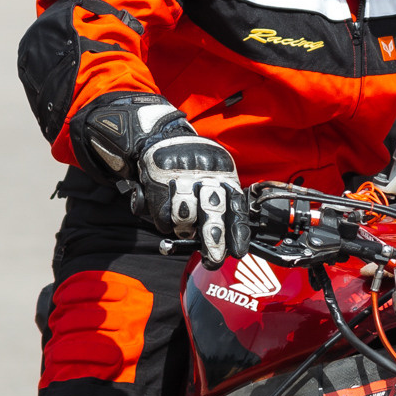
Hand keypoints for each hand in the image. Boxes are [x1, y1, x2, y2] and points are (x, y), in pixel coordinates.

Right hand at [70, 92, 246, 261]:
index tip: (238, 251)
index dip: (237, 232)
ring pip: (185, 219)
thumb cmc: (192, 164)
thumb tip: (230, 239)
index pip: (236, 207)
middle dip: (213, 242)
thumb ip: (223, 202)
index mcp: (224, 174)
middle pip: (212, 216)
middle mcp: (204, 176)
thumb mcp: (215, 174)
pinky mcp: (157, 185)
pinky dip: (166, 223)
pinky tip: (168, 214)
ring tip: (185, 229)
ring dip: (185, 230)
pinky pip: (163, 218)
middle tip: (214, 259)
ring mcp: (180, 181)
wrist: (158, 137)